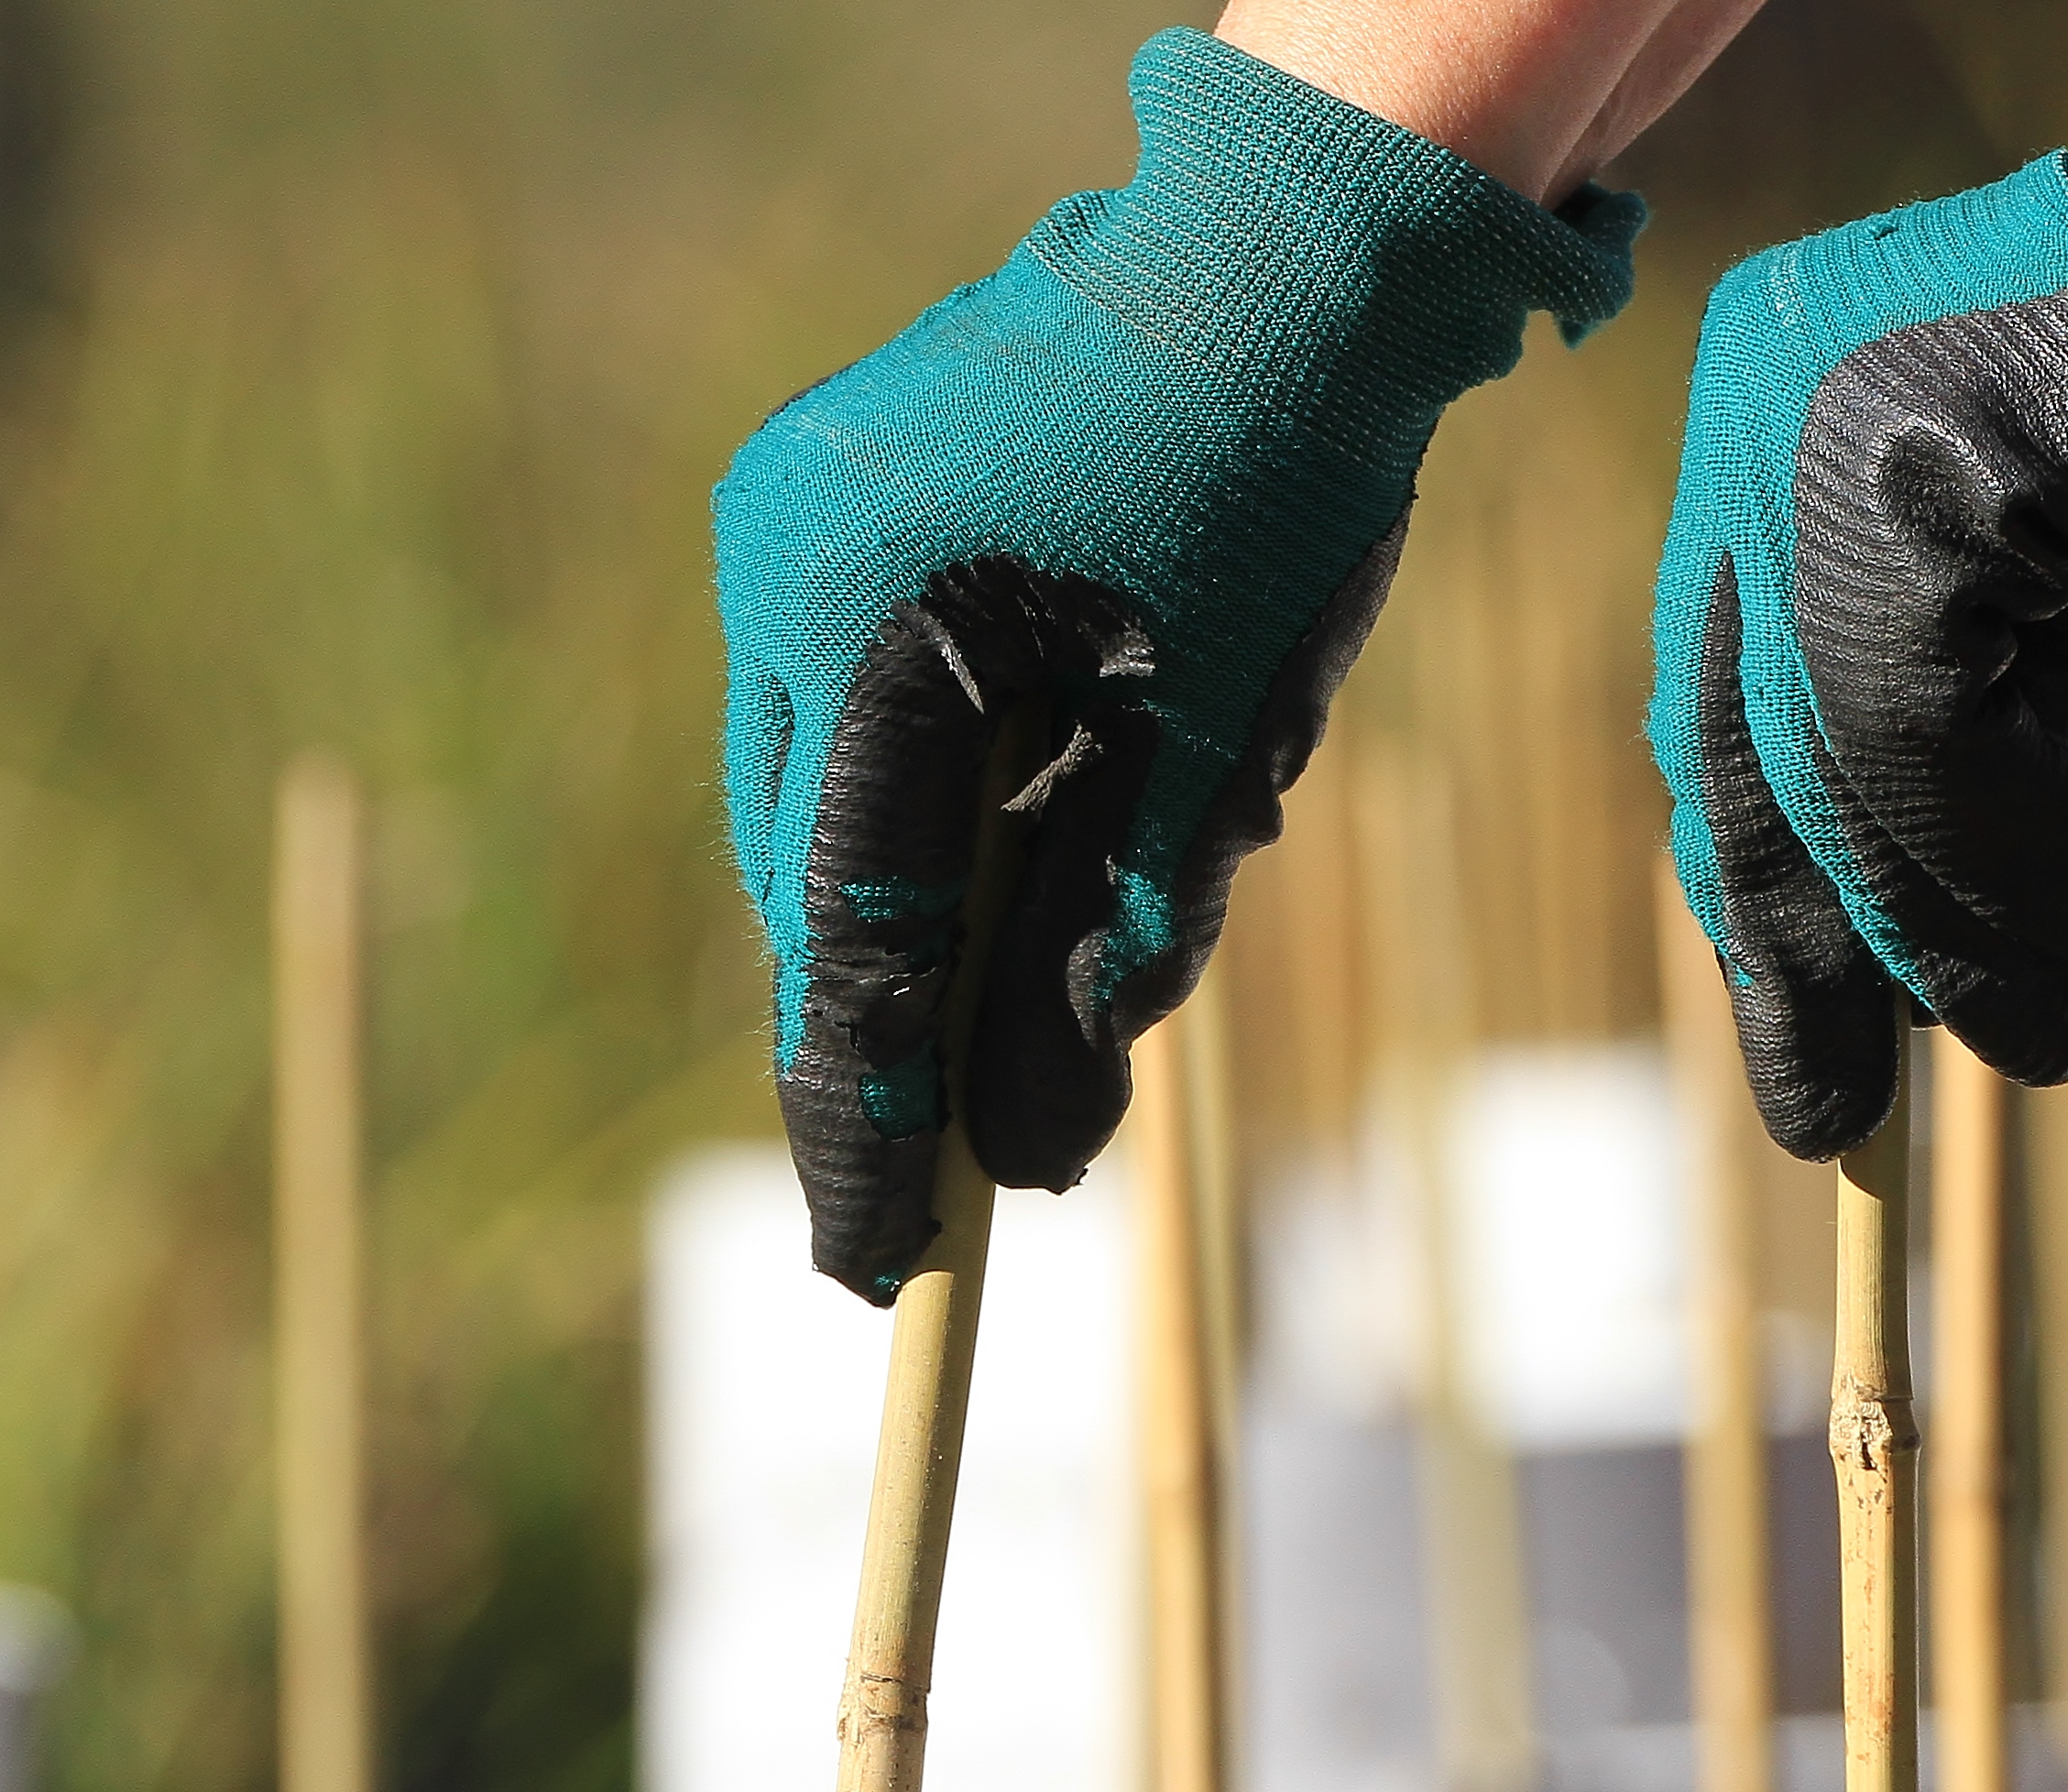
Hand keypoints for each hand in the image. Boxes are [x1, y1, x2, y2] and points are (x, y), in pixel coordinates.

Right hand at [717, 30, 1635, 1299]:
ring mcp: (781, 521)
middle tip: (951, 1170)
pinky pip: (839, 704)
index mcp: (879, 635)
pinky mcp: (811, 496)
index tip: (871, 1266)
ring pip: (817, 800)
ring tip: (1048, 938)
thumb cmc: (1279, 492)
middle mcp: (783, 572)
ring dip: (915, 902)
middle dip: (893, 1018)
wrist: (1286, 249)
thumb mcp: (1211, 763)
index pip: (853, 941)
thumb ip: (1106, 961)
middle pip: (809, 880)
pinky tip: (1027, 803)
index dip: (866, 1120)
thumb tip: (1029, 1163)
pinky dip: (920, 793)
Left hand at [1649, 0, 2067, 1158]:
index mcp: (1744, 438)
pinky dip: (2034, 868)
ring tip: (2046, 1052)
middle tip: (1840, 1124)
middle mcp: (1749, 430)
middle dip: (1805, 962)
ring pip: (1843, 772)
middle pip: (1746, 761)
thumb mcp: (2027, 587)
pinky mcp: (1924, 484)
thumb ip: (1934, 727)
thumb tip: (1887, 970)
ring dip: (1949, 942)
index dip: (1760, 903)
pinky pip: (1933, 744)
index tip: (1803, 1037)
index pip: (1720, 722)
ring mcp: (1818, 446)